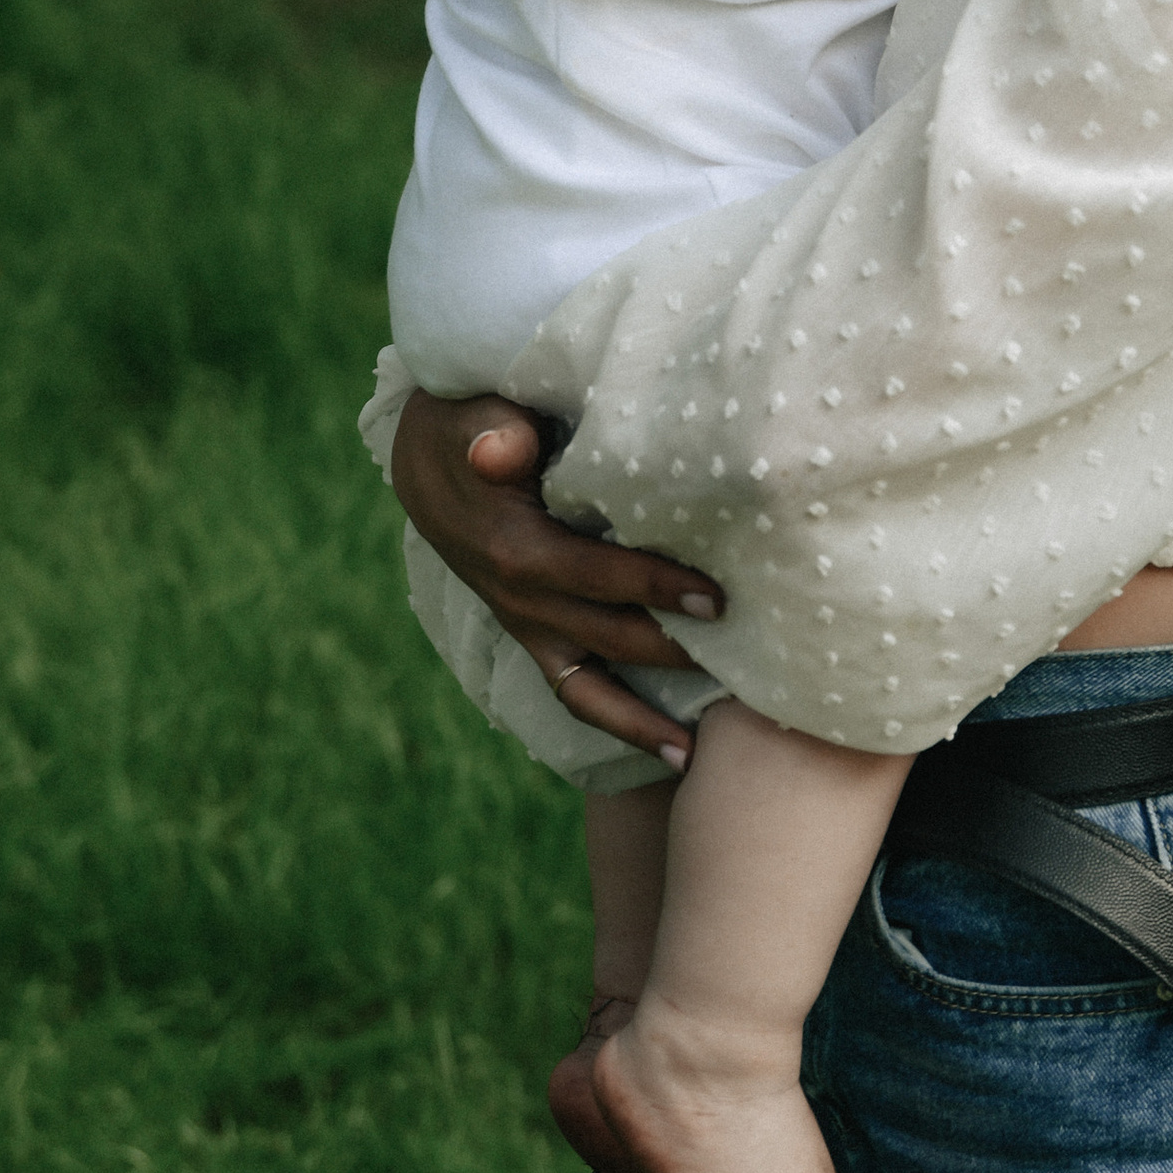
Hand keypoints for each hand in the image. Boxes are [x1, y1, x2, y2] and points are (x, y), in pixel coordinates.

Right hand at [390, 388, 724, 765]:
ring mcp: (526, 626)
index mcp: (513, 550)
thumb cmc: (469, 426)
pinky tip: (671, 748)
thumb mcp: (471, 416)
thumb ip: (492, 432)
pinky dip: (619, 720)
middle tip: (744, 657)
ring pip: (586, 689)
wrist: (428, 464)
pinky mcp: (536, 635)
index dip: (655, 587)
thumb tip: (501, 449)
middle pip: (606, 636)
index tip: (717, 596)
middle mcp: (519, 602)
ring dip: (641, 721)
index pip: (595, 575)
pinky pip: (576, 690)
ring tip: (696, 755)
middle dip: (674, 649)